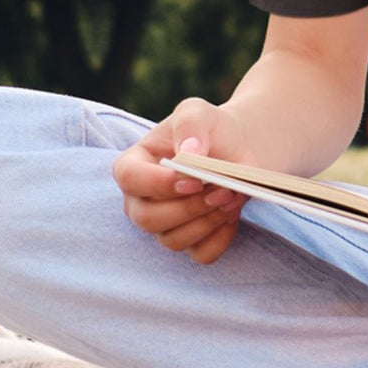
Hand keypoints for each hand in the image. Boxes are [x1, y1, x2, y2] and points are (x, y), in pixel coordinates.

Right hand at [113, 98, 250, 264]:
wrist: (238, 149)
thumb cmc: (210, 129)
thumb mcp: (198, 112)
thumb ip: (190, 126)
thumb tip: (189, 153)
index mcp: (133, 165)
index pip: (129, 179)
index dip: (159, 184)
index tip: (195, 179)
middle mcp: (140, 200)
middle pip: (148, 218)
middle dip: (189, 207)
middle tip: (223, 190)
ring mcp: (163, 225)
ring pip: (172, 240)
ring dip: (207, 222)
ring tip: (232, 197)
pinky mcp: (190, 240)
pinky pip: (200, 254)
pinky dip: (220, 238)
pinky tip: (232, 215)